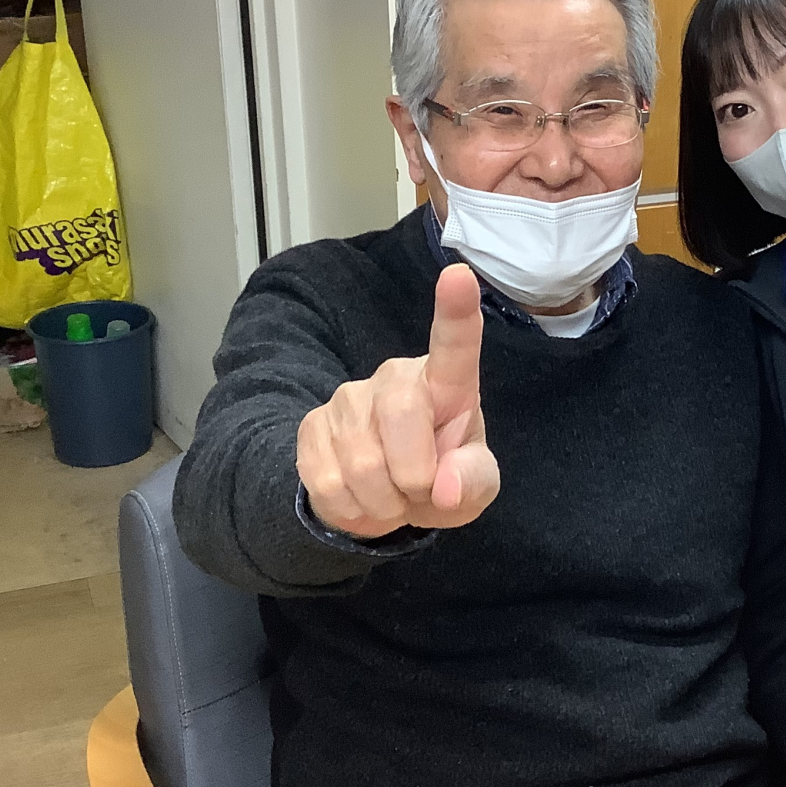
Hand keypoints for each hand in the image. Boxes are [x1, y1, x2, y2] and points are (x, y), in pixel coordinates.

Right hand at [297, 263, 499, 538]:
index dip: (456, 311)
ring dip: (384, 501)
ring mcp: (348, 398)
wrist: (386, 502)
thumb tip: (444, 486)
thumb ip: (472, 481)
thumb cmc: (442, 479)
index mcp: (446, 383)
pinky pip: (329, 482)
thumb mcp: (474, 488)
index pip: (454, 343)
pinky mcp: (311, 426)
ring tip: (392, 495)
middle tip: (420, 490)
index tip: (459, 275)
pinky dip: (353, 510)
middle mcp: (395, 377)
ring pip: (362, 462)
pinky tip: (363, 499)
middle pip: (400, 412)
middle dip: (415, 474)